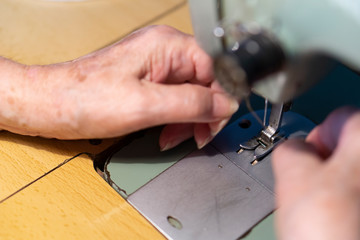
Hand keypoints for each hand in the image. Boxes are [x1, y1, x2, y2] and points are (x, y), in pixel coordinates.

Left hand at [0, 26, 237, 147]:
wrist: (54, 105)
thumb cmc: (86, 99)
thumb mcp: (145, 105)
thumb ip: (191, 104)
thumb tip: (224, 104)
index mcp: (167, 46)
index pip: (216, 68)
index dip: (220, 98)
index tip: (215, 122)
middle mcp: (165, 52)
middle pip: (206, 82)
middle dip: (203, 113)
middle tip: (198, 135)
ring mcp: (156, 67)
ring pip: (192, 94)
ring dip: (189, 120)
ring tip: (175, 137)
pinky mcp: (148, 82)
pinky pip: (175, 101)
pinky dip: (176, 120)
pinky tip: (167, 133)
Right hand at [273, 107, 359, 239]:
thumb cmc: (331, 235)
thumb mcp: (296, 181)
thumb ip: (291, 150)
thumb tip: (293, 146)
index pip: (341, 118)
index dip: (317, 135)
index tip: (308, 156)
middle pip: (350, 147)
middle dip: (325, 161)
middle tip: (313, 185)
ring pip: (350, 174)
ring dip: (334, 184)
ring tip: (324, 208)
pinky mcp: (355, 210)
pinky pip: (349, 195)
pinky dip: (343, 201)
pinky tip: (335, 220)